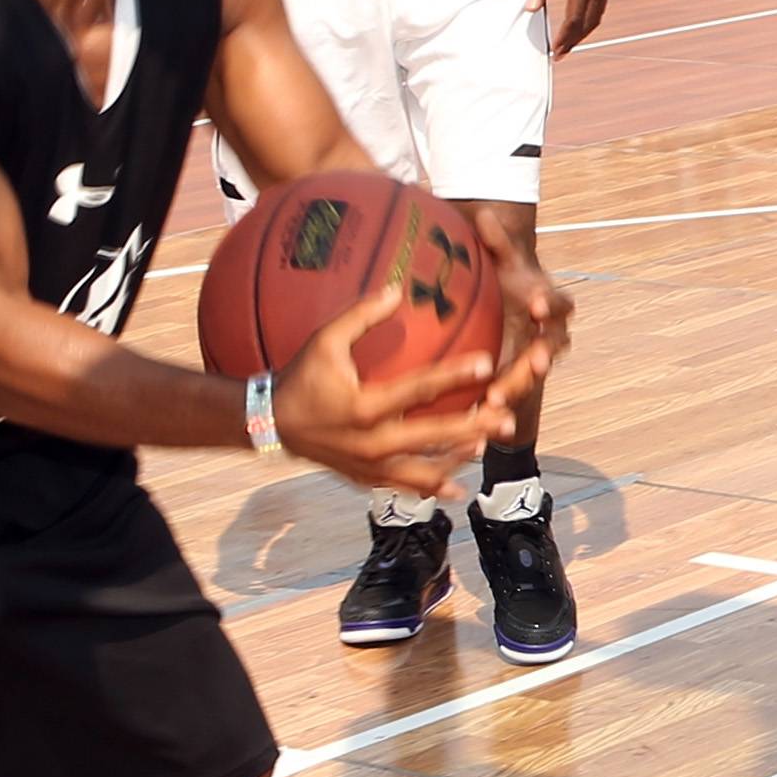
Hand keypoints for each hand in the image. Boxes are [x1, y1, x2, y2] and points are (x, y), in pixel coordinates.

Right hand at [270, 277, 510, 494]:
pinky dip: (432, 488)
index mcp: (364, 406)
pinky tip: (457, 489)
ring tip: (487, 447)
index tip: (486, 364)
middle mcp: (371, 442)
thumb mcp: (324, 341)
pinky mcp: (366, 479)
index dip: (453, 375)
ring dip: (458, 459)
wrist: (270, 424)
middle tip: (506, 418)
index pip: (418, 388)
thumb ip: (361, 316)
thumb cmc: (301, 378)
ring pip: (424, 469)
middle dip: (473, 427)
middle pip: (433, 435)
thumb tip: (396, 288)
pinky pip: (405, 487)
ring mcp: (370, 466)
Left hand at [480, 241, 574, 424]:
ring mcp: (536, 361)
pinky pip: (515, 399)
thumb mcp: (503, 264)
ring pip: (532, 378)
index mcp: (550, 304)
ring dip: (520, 388)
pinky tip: (485, 423)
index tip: (537, 305)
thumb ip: (498, 243)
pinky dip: (503, 412)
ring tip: (499, 400)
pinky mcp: (520, 383)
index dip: (551, 305)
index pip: (559, 304)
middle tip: (537, 362)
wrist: (509, 313)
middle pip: (553, 348)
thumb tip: (486, 215)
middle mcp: (549, 335)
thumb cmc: (508, 283)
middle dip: (545, 356)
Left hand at [532, 0, 609, 52]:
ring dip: (583, 32)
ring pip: (596, 17)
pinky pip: (600, 7)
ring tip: (569, 43)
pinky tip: (580, 25)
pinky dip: (590, 20)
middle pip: (587, 23)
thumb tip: (530, 9)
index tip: (555, 50)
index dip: (564, 37)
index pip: (574, 20)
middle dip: (574, 41)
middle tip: (560, 54)